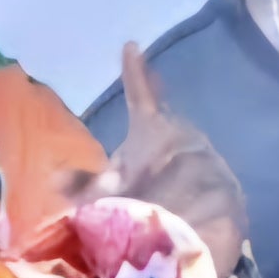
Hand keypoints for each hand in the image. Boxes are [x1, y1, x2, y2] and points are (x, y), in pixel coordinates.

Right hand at [63, 44, 246, 277]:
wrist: (204, 231)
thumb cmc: (150, 205)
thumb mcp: (104, 197)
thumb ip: (82, 187)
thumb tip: (55, 180)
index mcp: (152, 130)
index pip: (139, 94)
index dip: (134, 72)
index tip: (131, 47)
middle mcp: (182, 135)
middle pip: (164, 122)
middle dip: (155, 121)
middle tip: (145, 122)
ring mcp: (206, 156)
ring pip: (183, 149)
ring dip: (171, 157)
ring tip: (158, 173)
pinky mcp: (223, 181)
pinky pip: (201, 174)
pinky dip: (190, 180)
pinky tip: (184, 196)